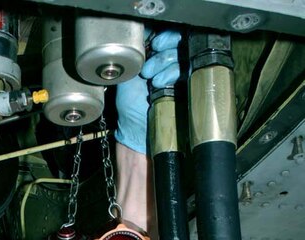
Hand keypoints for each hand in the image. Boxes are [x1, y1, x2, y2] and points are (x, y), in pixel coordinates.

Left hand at [115, 30, 181, 153]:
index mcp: (152, 58)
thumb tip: (140, 35)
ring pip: (181, 55)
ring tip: (152, 83)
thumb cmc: (129, 109)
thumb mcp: (125, 77)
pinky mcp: (186, 85)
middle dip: (161, 54)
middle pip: (176, 42)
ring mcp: (177, 74)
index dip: (162, 38)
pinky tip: (161, 86)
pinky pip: (186, 70)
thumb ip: (132, 56)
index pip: (165, 36)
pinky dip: (172, 74)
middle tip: (148, 71)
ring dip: (164, 66)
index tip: (153, 46)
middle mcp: (166, 63)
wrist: (138, 132)